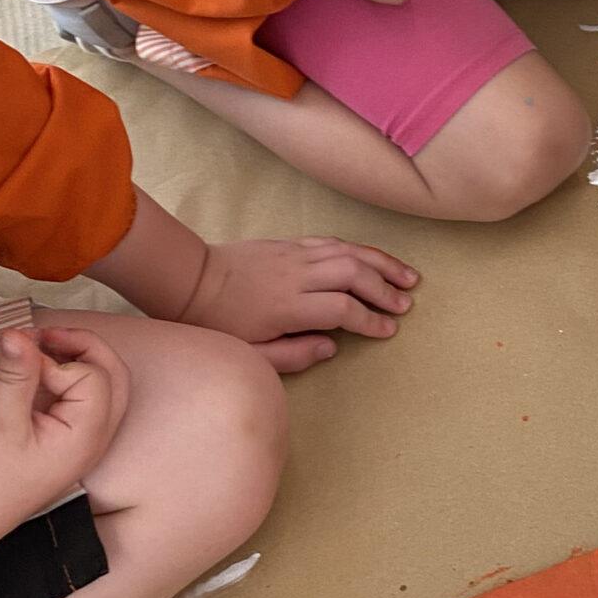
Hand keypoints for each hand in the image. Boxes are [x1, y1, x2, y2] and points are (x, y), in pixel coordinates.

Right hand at [0, 326, 129, 533]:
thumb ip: (15, 374)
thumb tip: (18, 332)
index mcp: (88, 436)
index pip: (92, 376)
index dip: (56, 361)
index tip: (21, 363)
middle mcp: (97, 438)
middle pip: (112, 375)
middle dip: (83, 347)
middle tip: (43, 335)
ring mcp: (87, 440)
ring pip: (104, 385)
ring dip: (78, 359)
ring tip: (41, 348)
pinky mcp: (71, 439)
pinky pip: (86, 398)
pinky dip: (70, 376)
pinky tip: (41, 371)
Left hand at [179, 237, 418, 373]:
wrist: (189, 281)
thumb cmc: (218, 323)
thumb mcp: (250, 353)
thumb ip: (293, 355)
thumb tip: (332, 346)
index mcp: (287, 306)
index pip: (343, 308)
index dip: (371, 319)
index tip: (388, 330)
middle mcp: (296, 275)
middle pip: (354, 274)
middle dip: (385, 289)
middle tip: (406, 305)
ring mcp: (294, 254)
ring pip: (349, 252)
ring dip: (382, 263)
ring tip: (407, 277)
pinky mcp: (290, 243)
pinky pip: (332, 242)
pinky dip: (358, 250)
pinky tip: (373, 260)